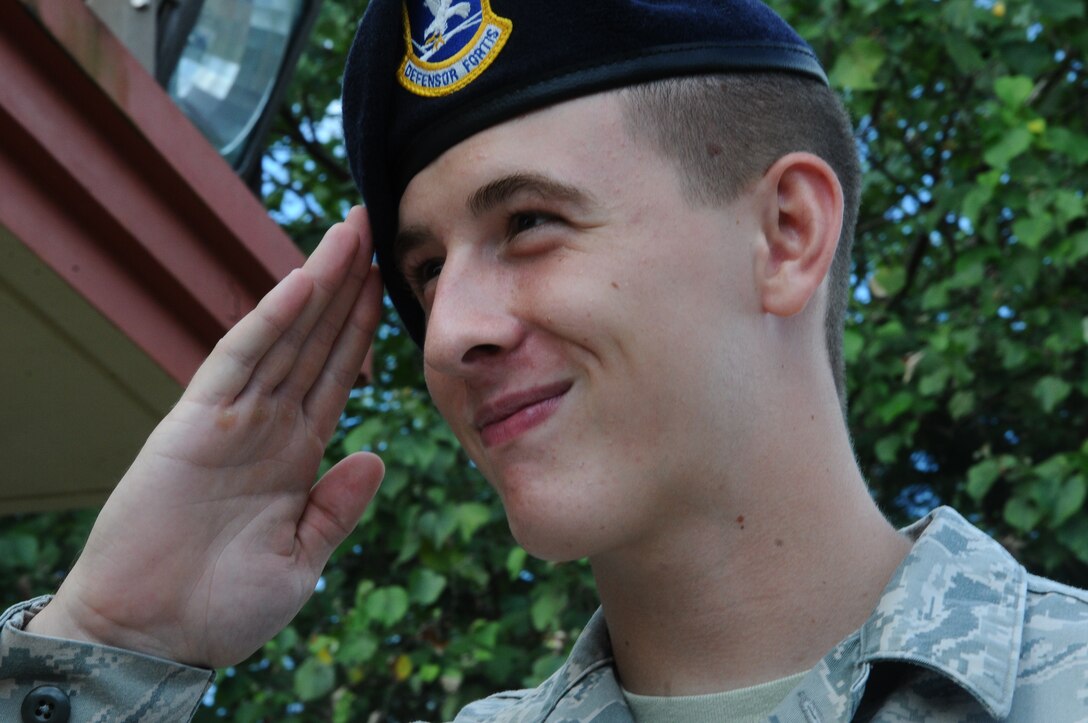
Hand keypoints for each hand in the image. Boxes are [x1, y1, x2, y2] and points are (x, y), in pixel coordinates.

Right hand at [28, 208, 384, 667]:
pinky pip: (238, 360)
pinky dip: (268, 321)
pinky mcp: (193, 422)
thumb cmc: (224, 607)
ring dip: (318, 283)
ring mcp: (232, 419)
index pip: (339, 374)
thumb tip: (377, 457)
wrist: (154, 640)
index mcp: (297, 454)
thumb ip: (338, 506)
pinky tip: (301, 282)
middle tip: (372, 225)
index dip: (363, 326)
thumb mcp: (303, 559)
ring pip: (284, 336)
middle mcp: (268, 425)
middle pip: (315, 339)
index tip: (390, 281)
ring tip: (348, 233)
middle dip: (346, 284)